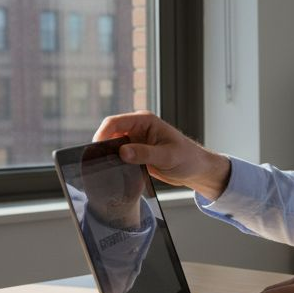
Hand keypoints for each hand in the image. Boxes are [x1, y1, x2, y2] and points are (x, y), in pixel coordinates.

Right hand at [93, 111, 231, 199]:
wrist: (196, 170)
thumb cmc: (188, 158)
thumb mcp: (168, 157)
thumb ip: (145, 154)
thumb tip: (123, 152)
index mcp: (145, 121)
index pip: (115, 122)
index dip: (102, 134)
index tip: (97, 150)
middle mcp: (137, 128)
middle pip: (109, 133)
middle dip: (103, 146)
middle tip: (99, 163)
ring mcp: (135, 141)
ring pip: (112, 146)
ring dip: (108, 156)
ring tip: (106, 168)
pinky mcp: (135, 153)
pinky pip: (118, 156)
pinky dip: (114, 162)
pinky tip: (115, 172)